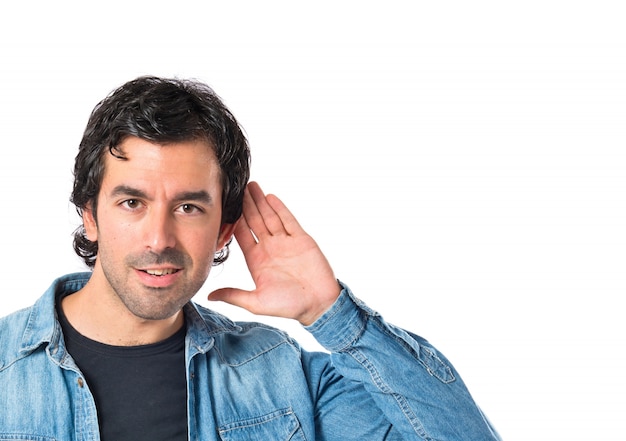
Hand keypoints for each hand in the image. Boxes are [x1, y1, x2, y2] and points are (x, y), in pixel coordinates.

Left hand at [208, 182, 340, 325]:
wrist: (318, 305)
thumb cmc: (288, 306)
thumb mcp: (256, 302)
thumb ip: (234, 295)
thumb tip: (209, 296)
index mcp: (257, 260)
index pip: (242, 234)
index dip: (234, 220)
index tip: (224, 207)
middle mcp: (270, 248)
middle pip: (255, 220)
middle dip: (246, 205)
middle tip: (237, 187)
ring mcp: (286, 242)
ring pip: (270, 217)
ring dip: (261, 201)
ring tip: (251, 185)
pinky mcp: (301, 239)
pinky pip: (289, 220)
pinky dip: (280, 209)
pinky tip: (270, 197)